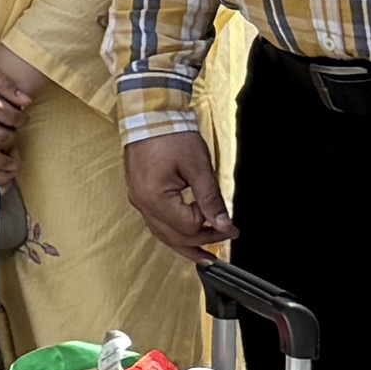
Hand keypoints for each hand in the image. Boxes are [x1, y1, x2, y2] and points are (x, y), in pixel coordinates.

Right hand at [119, 127, 231, 256]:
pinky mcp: (140, 194)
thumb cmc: (171, 135)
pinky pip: (156, 222)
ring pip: (162, 234)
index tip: (232, 227)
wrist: (149, 114)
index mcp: (155, 197)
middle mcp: (143, 203)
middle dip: (201, 241)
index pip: (189, 226)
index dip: (212, 229)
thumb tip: (224, 225)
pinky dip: (172, 233)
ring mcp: (138, 199)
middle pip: (173, 237)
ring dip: (185, 245)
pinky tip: (184, 235)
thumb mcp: (198, 167)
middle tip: (224, 242)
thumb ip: (211, 200)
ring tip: (204, 255)